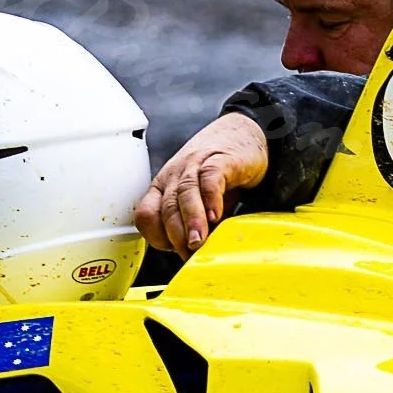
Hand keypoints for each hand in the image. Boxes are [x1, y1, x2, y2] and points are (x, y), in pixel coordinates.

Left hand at [134, 113, 268, 256]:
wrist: (245, 134)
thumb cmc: (220, 175)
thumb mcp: (201, 203)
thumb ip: (195, 226)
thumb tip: (195, 259)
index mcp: (162, 189)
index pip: (146, 216)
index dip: (157, 237)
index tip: (175, 252)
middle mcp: (173, 176)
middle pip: (166, 208)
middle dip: (175, 236)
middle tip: (190, 255)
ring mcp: (195, 165)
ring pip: (185, 194)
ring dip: (191, 221)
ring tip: (199, 241)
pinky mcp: (219, 159)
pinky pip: (210, 178)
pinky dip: (211, 198)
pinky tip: (217, 216)